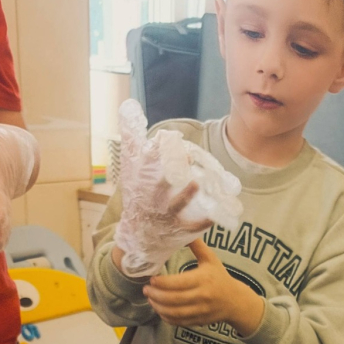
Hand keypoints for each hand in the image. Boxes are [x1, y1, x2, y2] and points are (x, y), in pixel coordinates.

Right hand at [113, 101, 242, 278]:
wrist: (138, 238)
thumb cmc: (137, 197)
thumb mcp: (131, 168)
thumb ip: (132, 139)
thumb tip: (129, 105)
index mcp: (140, 180)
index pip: (148, 161)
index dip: (161, 149)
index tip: (172, 138)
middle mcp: (150, 198)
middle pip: (160, 182)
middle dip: (174, 170)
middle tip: (188, 156)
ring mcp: (163, 215)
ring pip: (175, 205)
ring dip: (186, 195)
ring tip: (197, 182)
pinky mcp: (175, 230)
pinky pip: (191, 228)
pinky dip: (202, 223)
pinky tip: (215, 217)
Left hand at [144, 239, 263, 334]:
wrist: (236, 301)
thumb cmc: (220, 277)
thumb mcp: (211, 259)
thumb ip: (197, 245)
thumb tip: (184, 227)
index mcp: (203, 279)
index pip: (177, 283)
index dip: (161, 283)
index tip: (152, 279)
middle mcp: (202, 297)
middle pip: (173, 299)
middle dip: (156, 295)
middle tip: (146, 290)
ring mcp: (200, 311)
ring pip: (174, 313)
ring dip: (158, 307)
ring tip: (150, 299)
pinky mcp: (199, 321)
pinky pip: (179, 322)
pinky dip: (166, 318)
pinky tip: (160, 310)